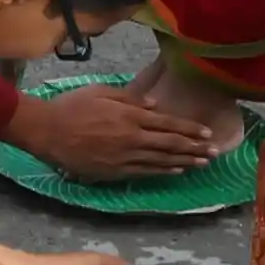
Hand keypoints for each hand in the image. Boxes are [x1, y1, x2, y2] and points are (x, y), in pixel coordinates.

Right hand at [10, 85, 215, 177]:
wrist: (48, 132)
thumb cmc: (72, 106)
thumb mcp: (101, 92)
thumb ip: (130, 98)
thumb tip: (156, 105)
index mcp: (130, 116)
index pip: (168, 124)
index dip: (190, 130)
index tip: (207, 134)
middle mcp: (132, 138)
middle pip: (170, 145)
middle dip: (195, 149)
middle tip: (215, 153)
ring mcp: (124, 158)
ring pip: (161, 161)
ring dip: (185, 162)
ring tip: (203, 164)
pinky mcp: (115, 172)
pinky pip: (145, 173)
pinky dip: (163, 172)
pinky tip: (176, 172)